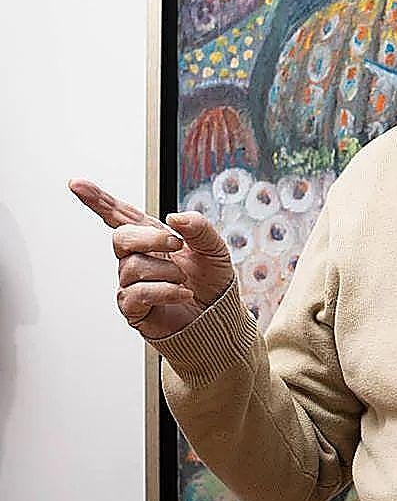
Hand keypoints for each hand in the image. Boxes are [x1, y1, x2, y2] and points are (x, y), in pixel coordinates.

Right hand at [68, 179, 234, 339]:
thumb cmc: (211, 281)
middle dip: (149, 238)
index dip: (98, 200)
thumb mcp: (215, 248)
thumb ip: (199, 227)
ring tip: (184, 280)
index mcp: (153, 238)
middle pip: (121, 238)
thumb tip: (174, 217)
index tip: (76, 183)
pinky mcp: (133, 308)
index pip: (120, 215)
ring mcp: (132, 283)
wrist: (218, 316)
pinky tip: (182, 293)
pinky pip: (136, 294)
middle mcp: (138, 258)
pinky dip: (164, 291)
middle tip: (177, 245)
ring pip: (132, 267)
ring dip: (166, 272)